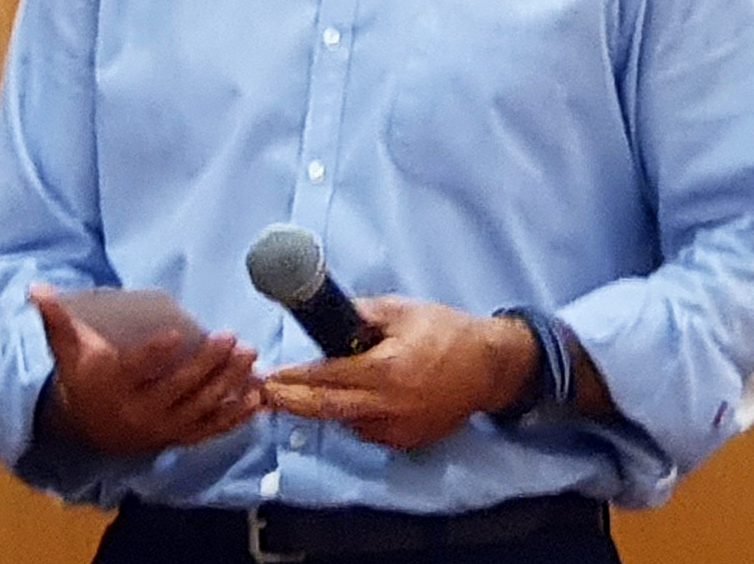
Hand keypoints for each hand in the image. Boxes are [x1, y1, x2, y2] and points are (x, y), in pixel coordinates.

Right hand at [30, 283, 260, 455]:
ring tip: (250, 357)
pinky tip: (259, 398)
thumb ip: (56, 319)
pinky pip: (211, 429)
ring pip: (201, 408)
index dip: (156, 354)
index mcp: (114, 384)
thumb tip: (34, 286)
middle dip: (207, 365)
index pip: (136, 369)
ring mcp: (164, 427)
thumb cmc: (83, 379)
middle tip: (231, 337)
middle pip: (178, 389)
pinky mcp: (180, 436)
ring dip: (229, 384)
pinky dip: (236, 417)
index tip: (178, 334)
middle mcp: (141, 411)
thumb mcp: (68, 350)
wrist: (87, 430)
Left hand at [258, 297, 530, 450]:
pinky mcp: (407, 441)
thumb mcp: (401, 310)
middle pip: (326, 410)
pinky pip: (368, 430)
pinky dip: (354, 416)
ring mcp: (398, 429)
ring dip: (324, 408)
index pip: (327, 379)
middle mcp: (389, 406)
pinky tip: (354, 398)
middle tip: (263, 396)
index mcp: (386, 369)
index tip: (267, 377)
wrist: (490, 368)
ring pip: (346, 422)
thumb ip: (361, 316)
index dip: (293, 379)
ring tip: (304, 393)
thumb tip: (326, 319)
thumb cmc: (446, 332)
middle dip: (291, 402)